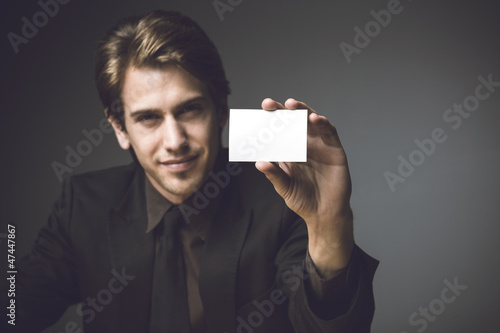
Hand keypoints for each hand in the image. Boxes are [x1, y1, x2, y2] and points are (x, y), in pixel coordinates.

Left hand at [255, 98, 353, 277]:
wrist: (324, 214)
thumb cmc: (303, 200)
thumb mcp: (285, 187)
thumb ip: (274, 174)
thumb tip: (258, 163)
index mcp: (289, 151)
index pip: (278, 131)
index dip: (270, 121)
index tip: (258, 113)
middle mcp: (304, 144)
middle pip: (293, 122)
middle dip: (282, 111)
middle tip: (270, 104)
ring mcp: (320, 145)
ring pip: (311, 122)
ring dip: (302, 111)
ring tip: (292, 104)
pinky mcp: (335, 149)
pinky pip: (329, 132)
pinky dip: (323, 123)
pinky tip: (314, 118)